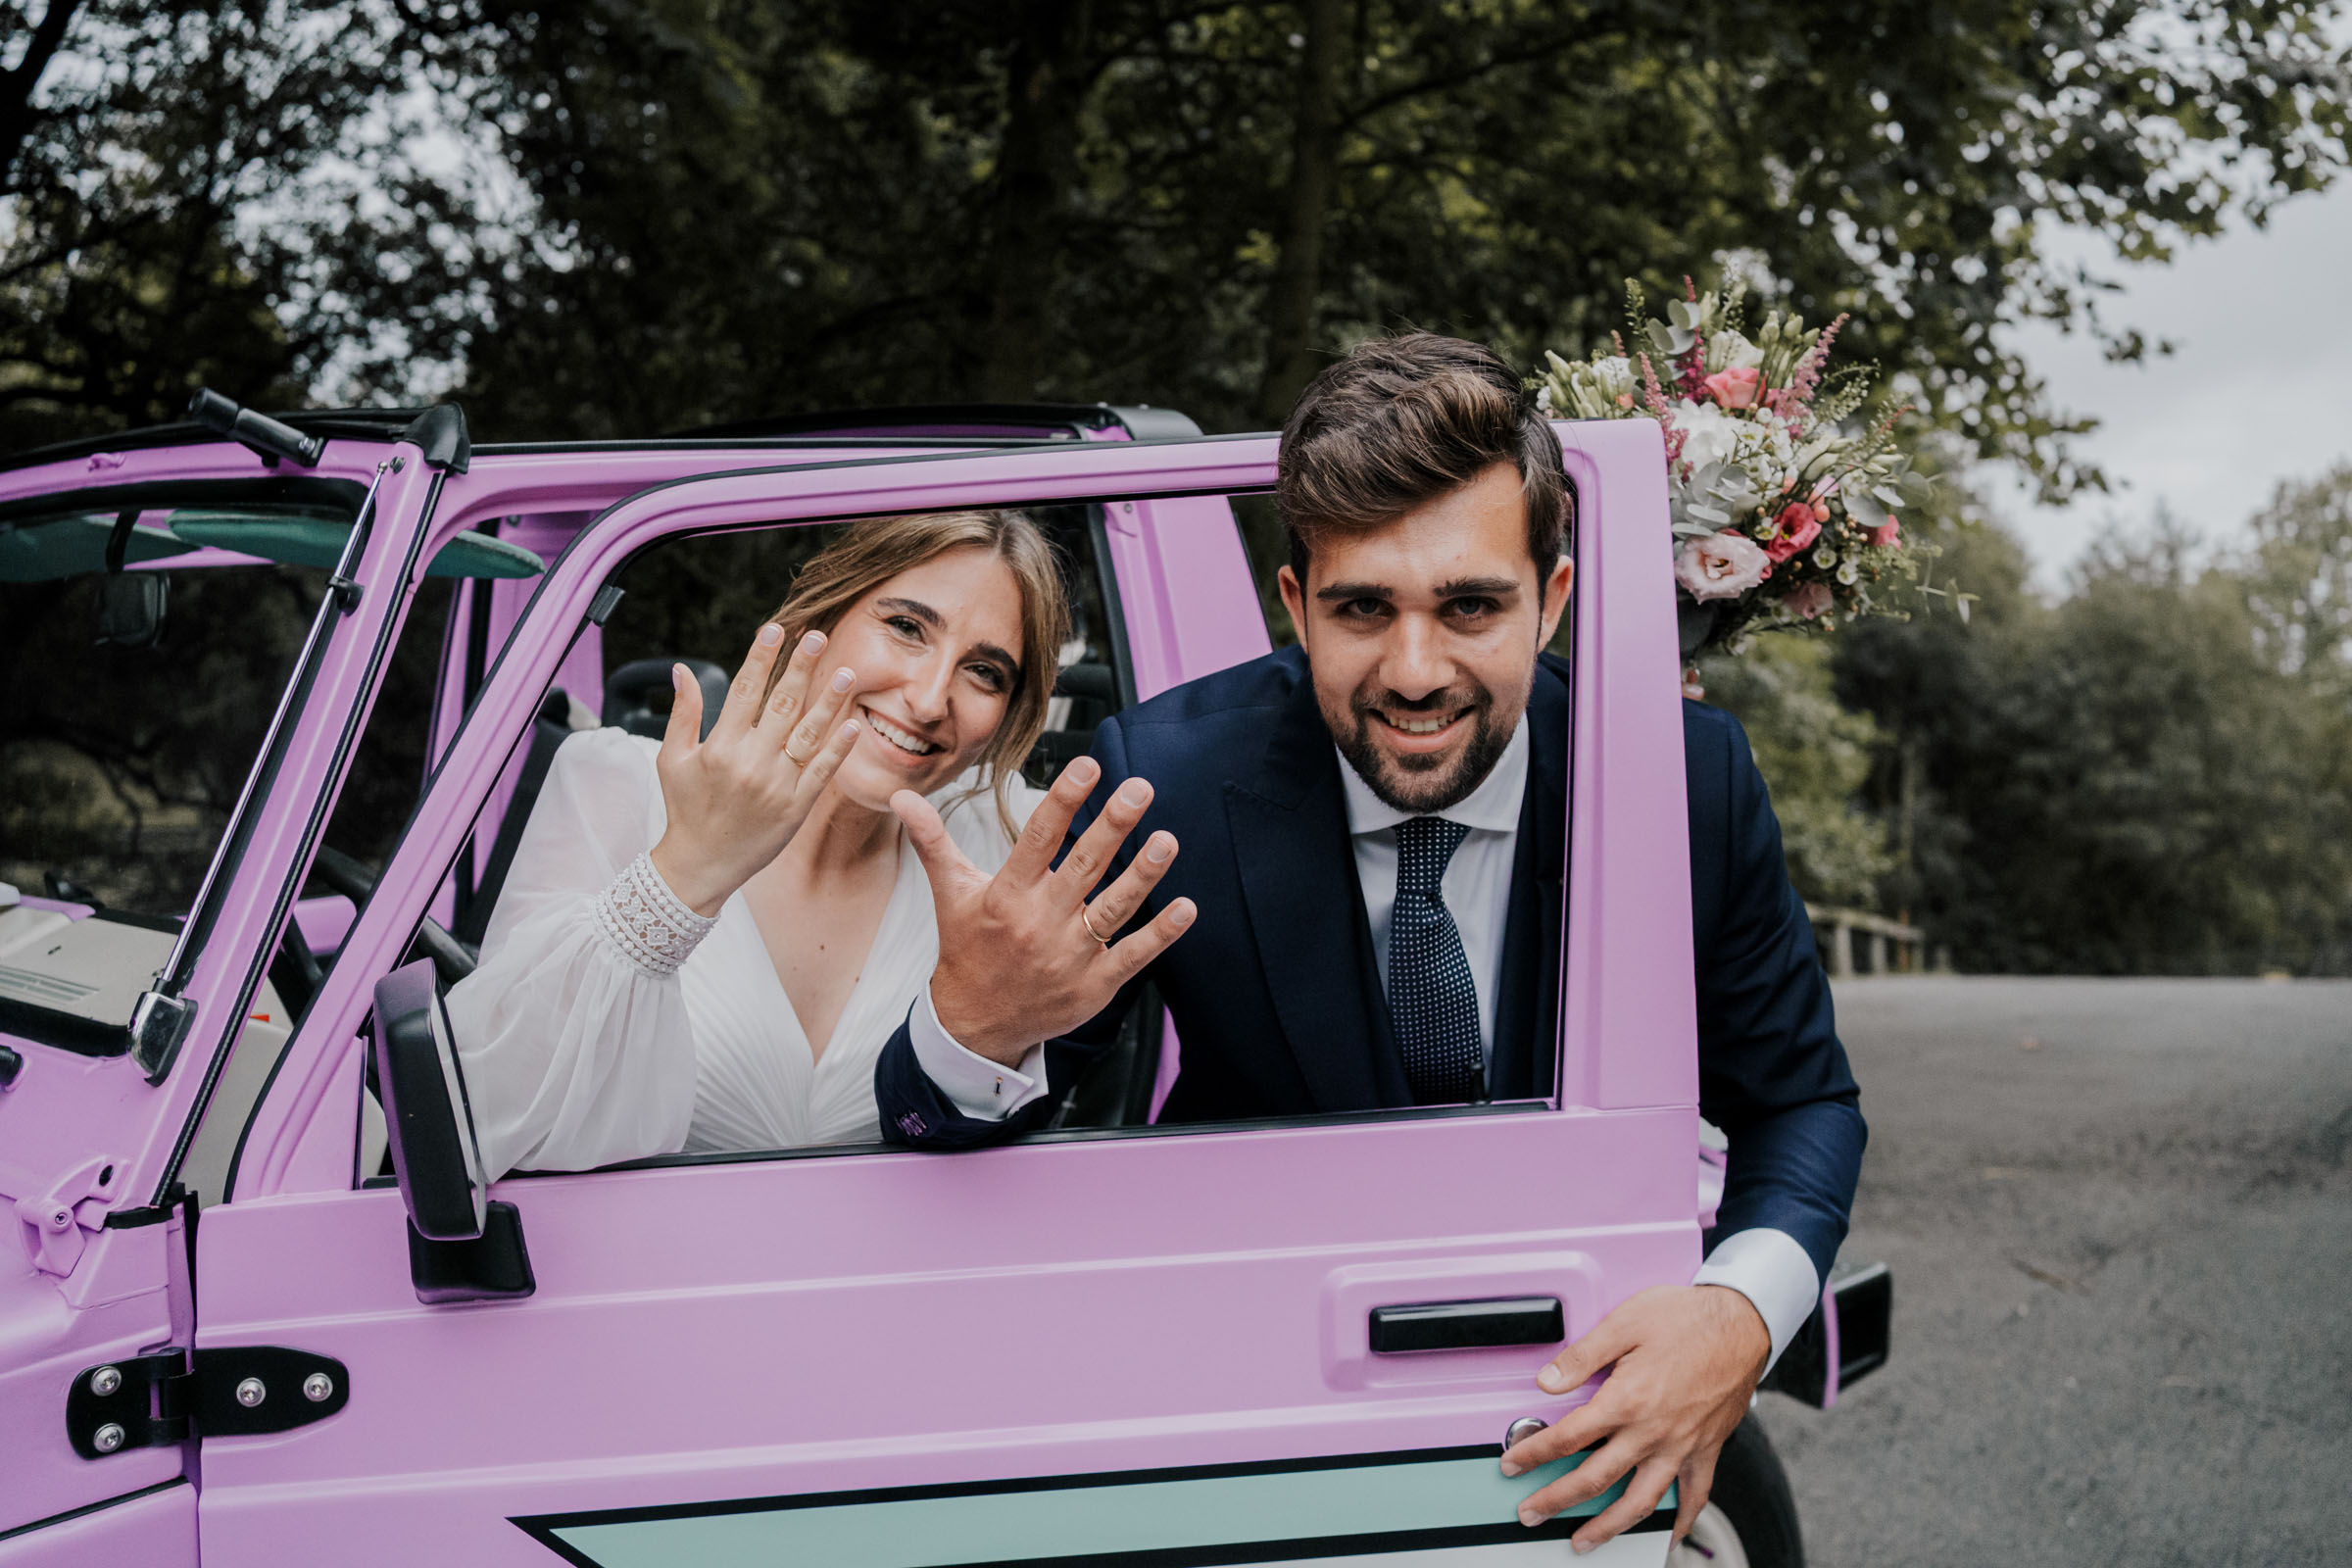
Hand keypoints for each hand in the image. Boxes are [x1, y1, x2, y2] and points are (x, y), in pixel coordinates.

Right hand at [647, 625, 861, 914]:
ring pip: (807, 734)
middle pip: (781, 705)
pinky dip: (837, 749)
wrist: (700, 865)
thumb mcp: (672, 759)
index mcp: (720, 747)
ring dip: (829, 701)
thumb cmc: (684, 809)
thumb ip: (682, 713)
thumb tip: (682, 669)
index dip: (761, 658)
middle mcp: (751, 762)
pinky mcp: (796, 807)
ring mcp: (777, 785)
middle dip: (800, 667)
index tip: (775, 629)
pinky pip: (822, 772)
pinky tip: (853, 724)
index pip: (744, 691)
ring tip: (846, 672)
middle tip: (818, 635)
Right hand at [893, 755, 1196, 1063]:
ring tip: (1168, 841)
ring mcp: (1070, 956)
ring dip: (1143, 875)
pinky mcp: (1094, 984)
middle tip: (1140, 788)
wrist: (975, 1025)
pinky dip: (1160, 934)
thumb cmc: (968, 948)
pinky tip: (1186, 908)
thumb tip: (902, 797)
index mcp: (1007, 896)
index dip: (1063, 801)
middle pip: (1083, 867)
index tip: (1088, 766)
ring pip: (1113, 909)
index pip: (1038, 839)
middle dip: (1113, 826)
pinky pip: (1132, 955)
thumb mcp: (950, 893)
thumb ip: (934, 841)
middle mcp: (1040, 923)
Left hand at [1499, 1284, 1769, 1550]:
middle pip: (1595, 1478)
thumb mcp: (1624, 1322)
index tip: (1513, 1464)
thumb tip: (1547, 1381)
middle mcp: (1653, 1432)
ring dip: (1607, 1526)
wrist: (1742, 1324)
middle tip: (1529, 1513)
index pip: (1568, 1437)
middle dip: (1556, 1500)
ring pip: (1639, 1501)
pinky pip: (1694, 1496)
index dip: (1534, 1453)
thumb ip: (1582, 1356)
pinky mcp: (1707, 1449)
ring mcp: (1681, 1446)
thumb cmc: (1686, 1318)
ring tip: (1582, 1541)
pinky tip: (1667, 1536)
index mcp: (1628, 1400)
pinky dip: (1680, 1522)